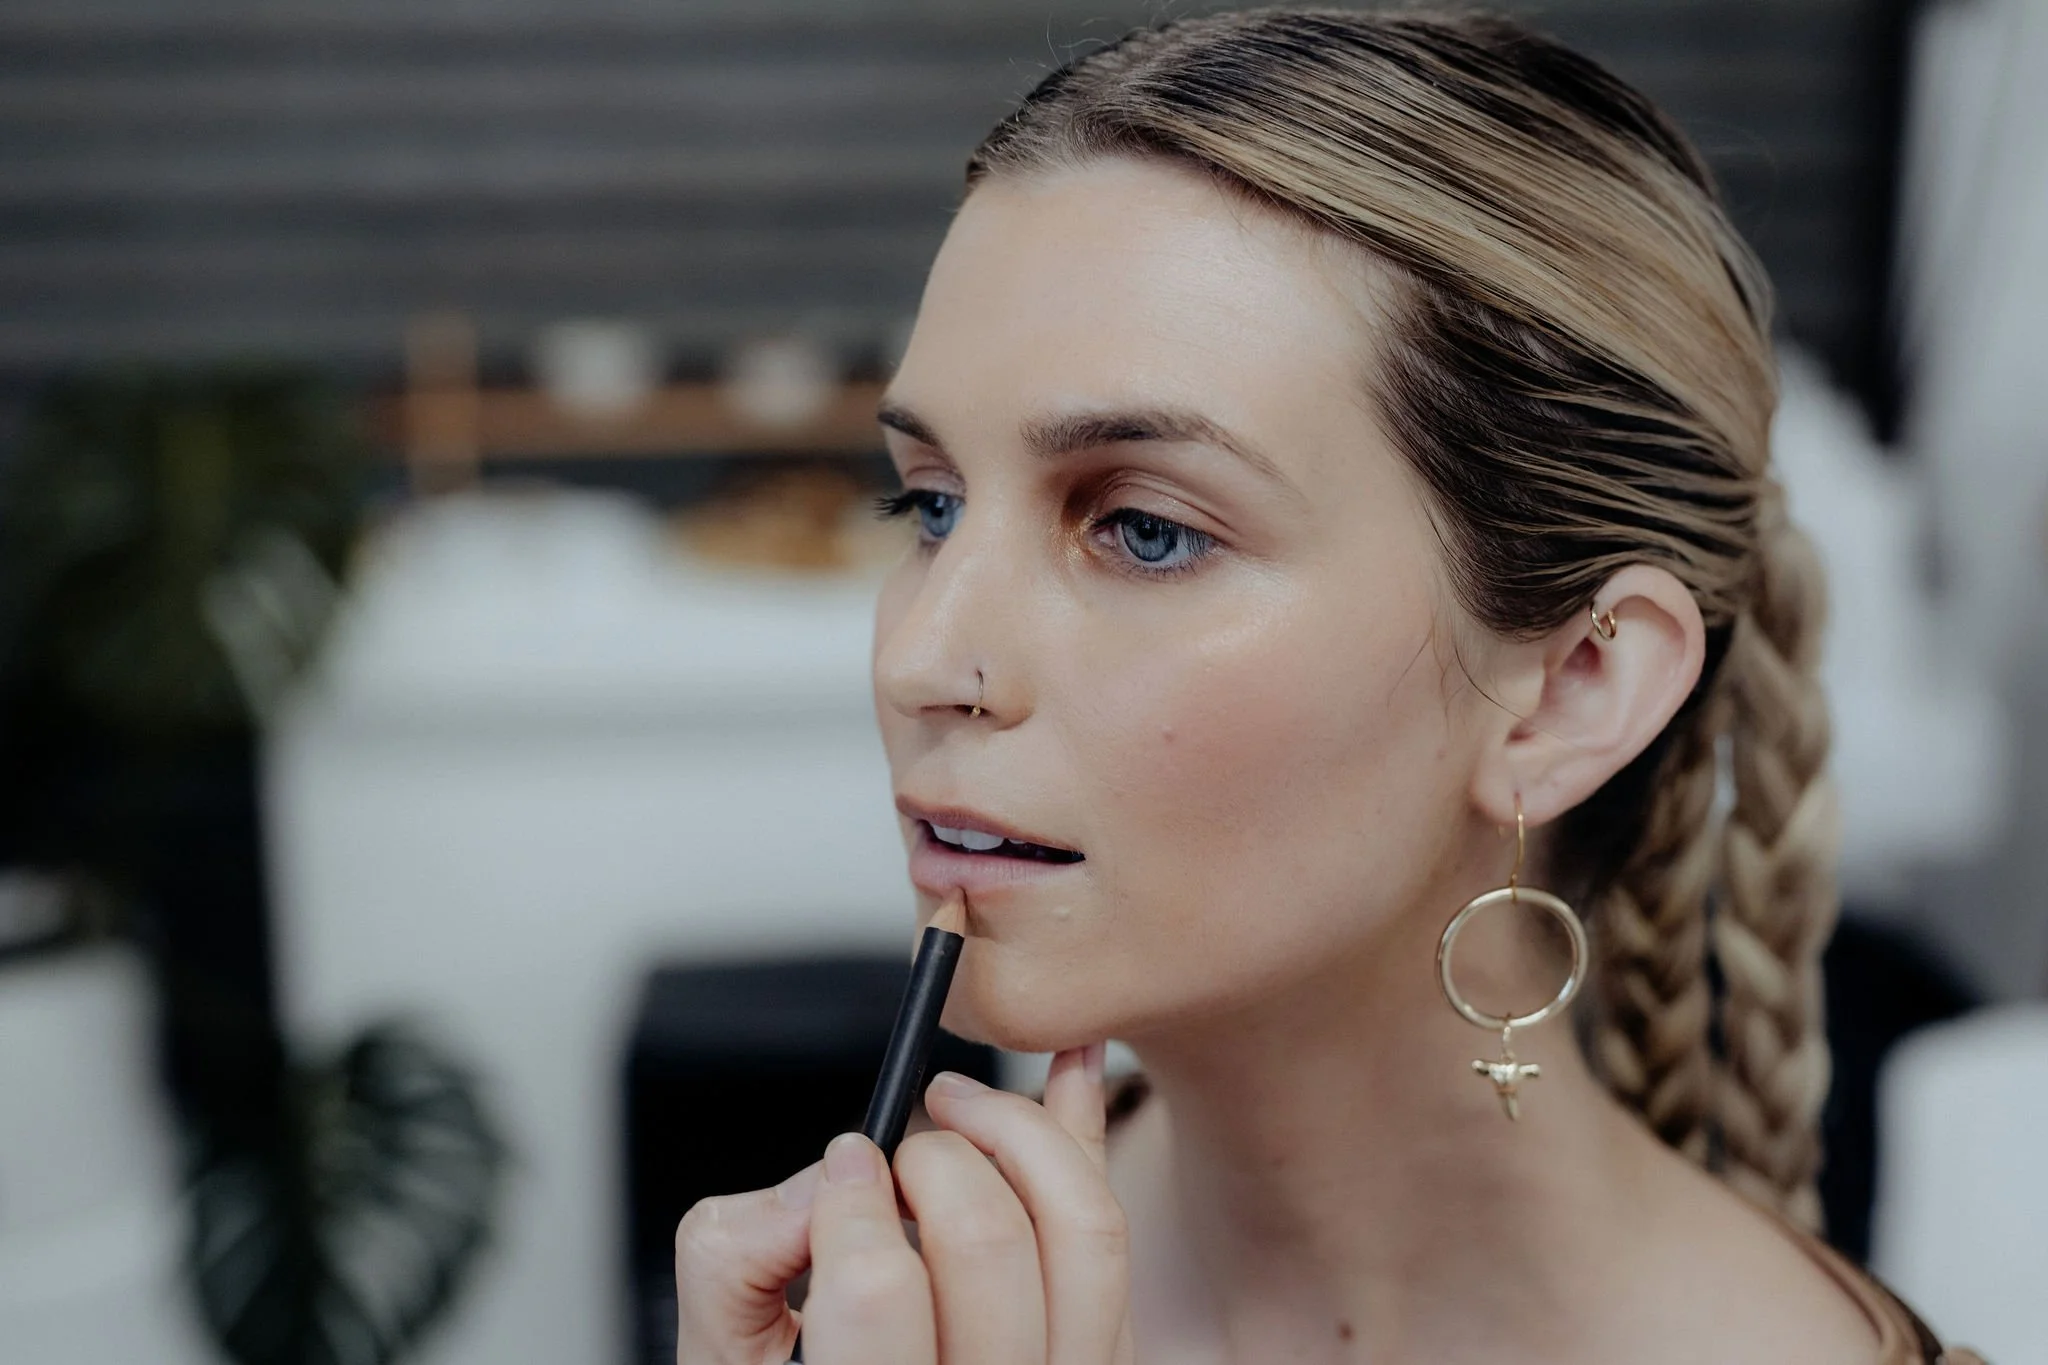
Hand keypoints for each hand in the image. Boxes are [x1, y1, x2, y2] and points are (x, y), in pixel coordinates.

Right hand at [673, 1044, 1133, 1364]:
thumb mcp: (724, 1351)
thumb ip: (734, 1257)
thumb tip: (825, 1174)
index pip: (879, 1289)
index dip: (852, 1203)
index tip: (840, 1169)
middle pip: (988, 1243)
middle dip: (931, 1161)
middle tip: (892, 1158)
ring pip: (1082, 1229)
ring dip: (1019, 1131)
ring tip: (957, 1102)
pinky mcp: (1106, 1353)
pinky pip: (1111, 1229)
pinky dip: (1088, 1131)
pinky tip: (1070, 1062)